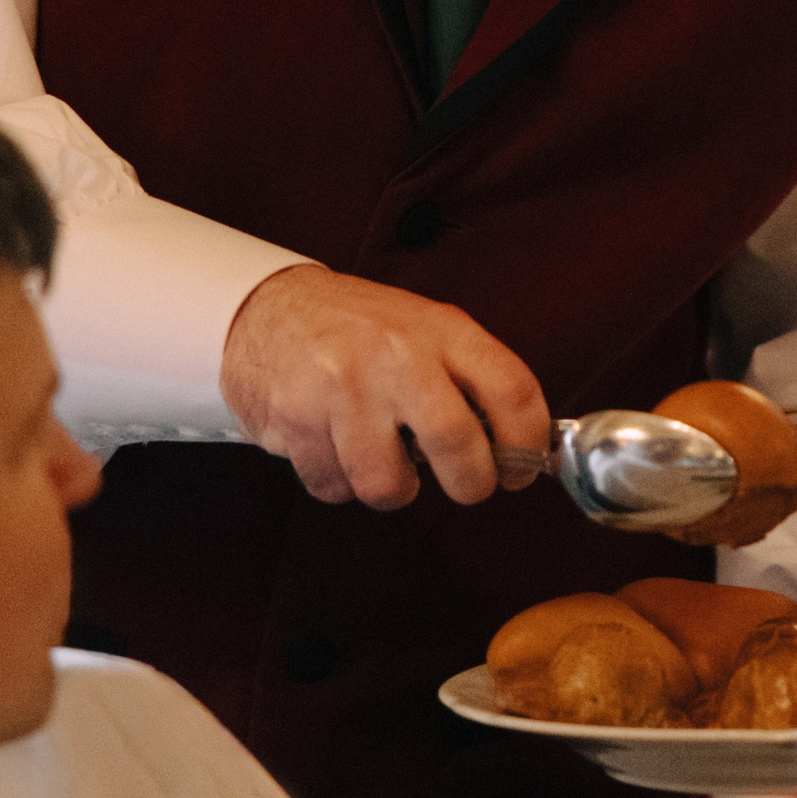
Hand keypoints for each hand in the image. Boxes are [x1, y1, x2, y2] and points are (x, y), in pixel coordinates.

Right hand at [219, 264, 549, 508]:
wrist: (267, 309)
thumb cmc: (358, 329)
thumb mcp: (424, 328)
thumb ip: (471, 379)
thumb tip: (520, 449)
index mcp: (439, 329)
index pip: (512, 391)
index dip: (529, 445)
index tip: (519, 469)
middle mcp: (394, 354)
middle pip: (459, 447)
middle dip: (470, 484)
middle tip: (463, 482)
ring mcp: (342, 388)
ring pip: (389, 485)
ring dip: (392, 487)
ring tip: (382, 455)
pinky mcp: (296, 420)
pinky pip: (336, 488)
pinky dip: (339, 481)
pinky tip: (335, 445)